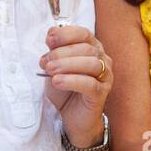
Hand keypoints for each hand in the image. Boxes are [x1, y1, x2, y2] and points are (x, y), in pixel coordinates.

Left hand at [39, 24, 112, 147]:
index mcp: (92, 48)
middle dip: (62, 52)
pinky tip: (57, 82)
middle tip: (45, 62)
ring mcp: (105, 77)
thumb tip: (51, 34)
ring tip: (50, 71)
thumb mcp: (55, 67)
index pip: (84, 33)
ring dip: (67, 65)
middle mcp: (103, 60)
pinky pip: (90, 84)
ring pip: (91, 64)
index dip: (66, 34)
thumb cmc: (65, 90)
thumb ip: (54, 51)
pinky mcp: (102, 94)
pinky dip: (72, 80)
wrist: (72, 117)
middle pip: (86, 48)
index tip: (49, 40)